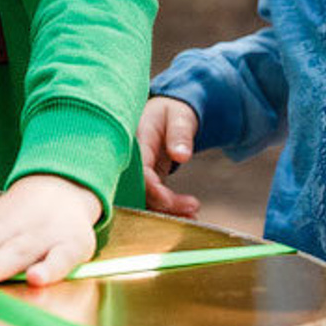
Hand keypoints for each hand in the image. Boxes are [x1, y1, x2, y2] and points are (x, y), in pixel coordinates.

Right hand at [137, 96, 200, 216]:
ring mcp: (138, 171)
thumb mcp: (179, 116)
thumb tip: (181, 155)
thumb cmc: (172, 111)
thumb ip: (180, 133)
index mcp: (135, 140)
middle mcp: (131, 159)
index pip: (137, 169)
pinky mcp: (146, 179)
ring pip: (145, 197)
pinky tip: (187, 213)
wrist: (167, 113)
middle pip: (140, 189)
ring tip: (193, 214)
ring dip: (167, 210)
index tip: (170, 200)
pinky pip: (153, 197)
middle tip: (192, 207)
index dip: (151, 188)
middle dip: (163, 203)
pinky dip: (168, 208)